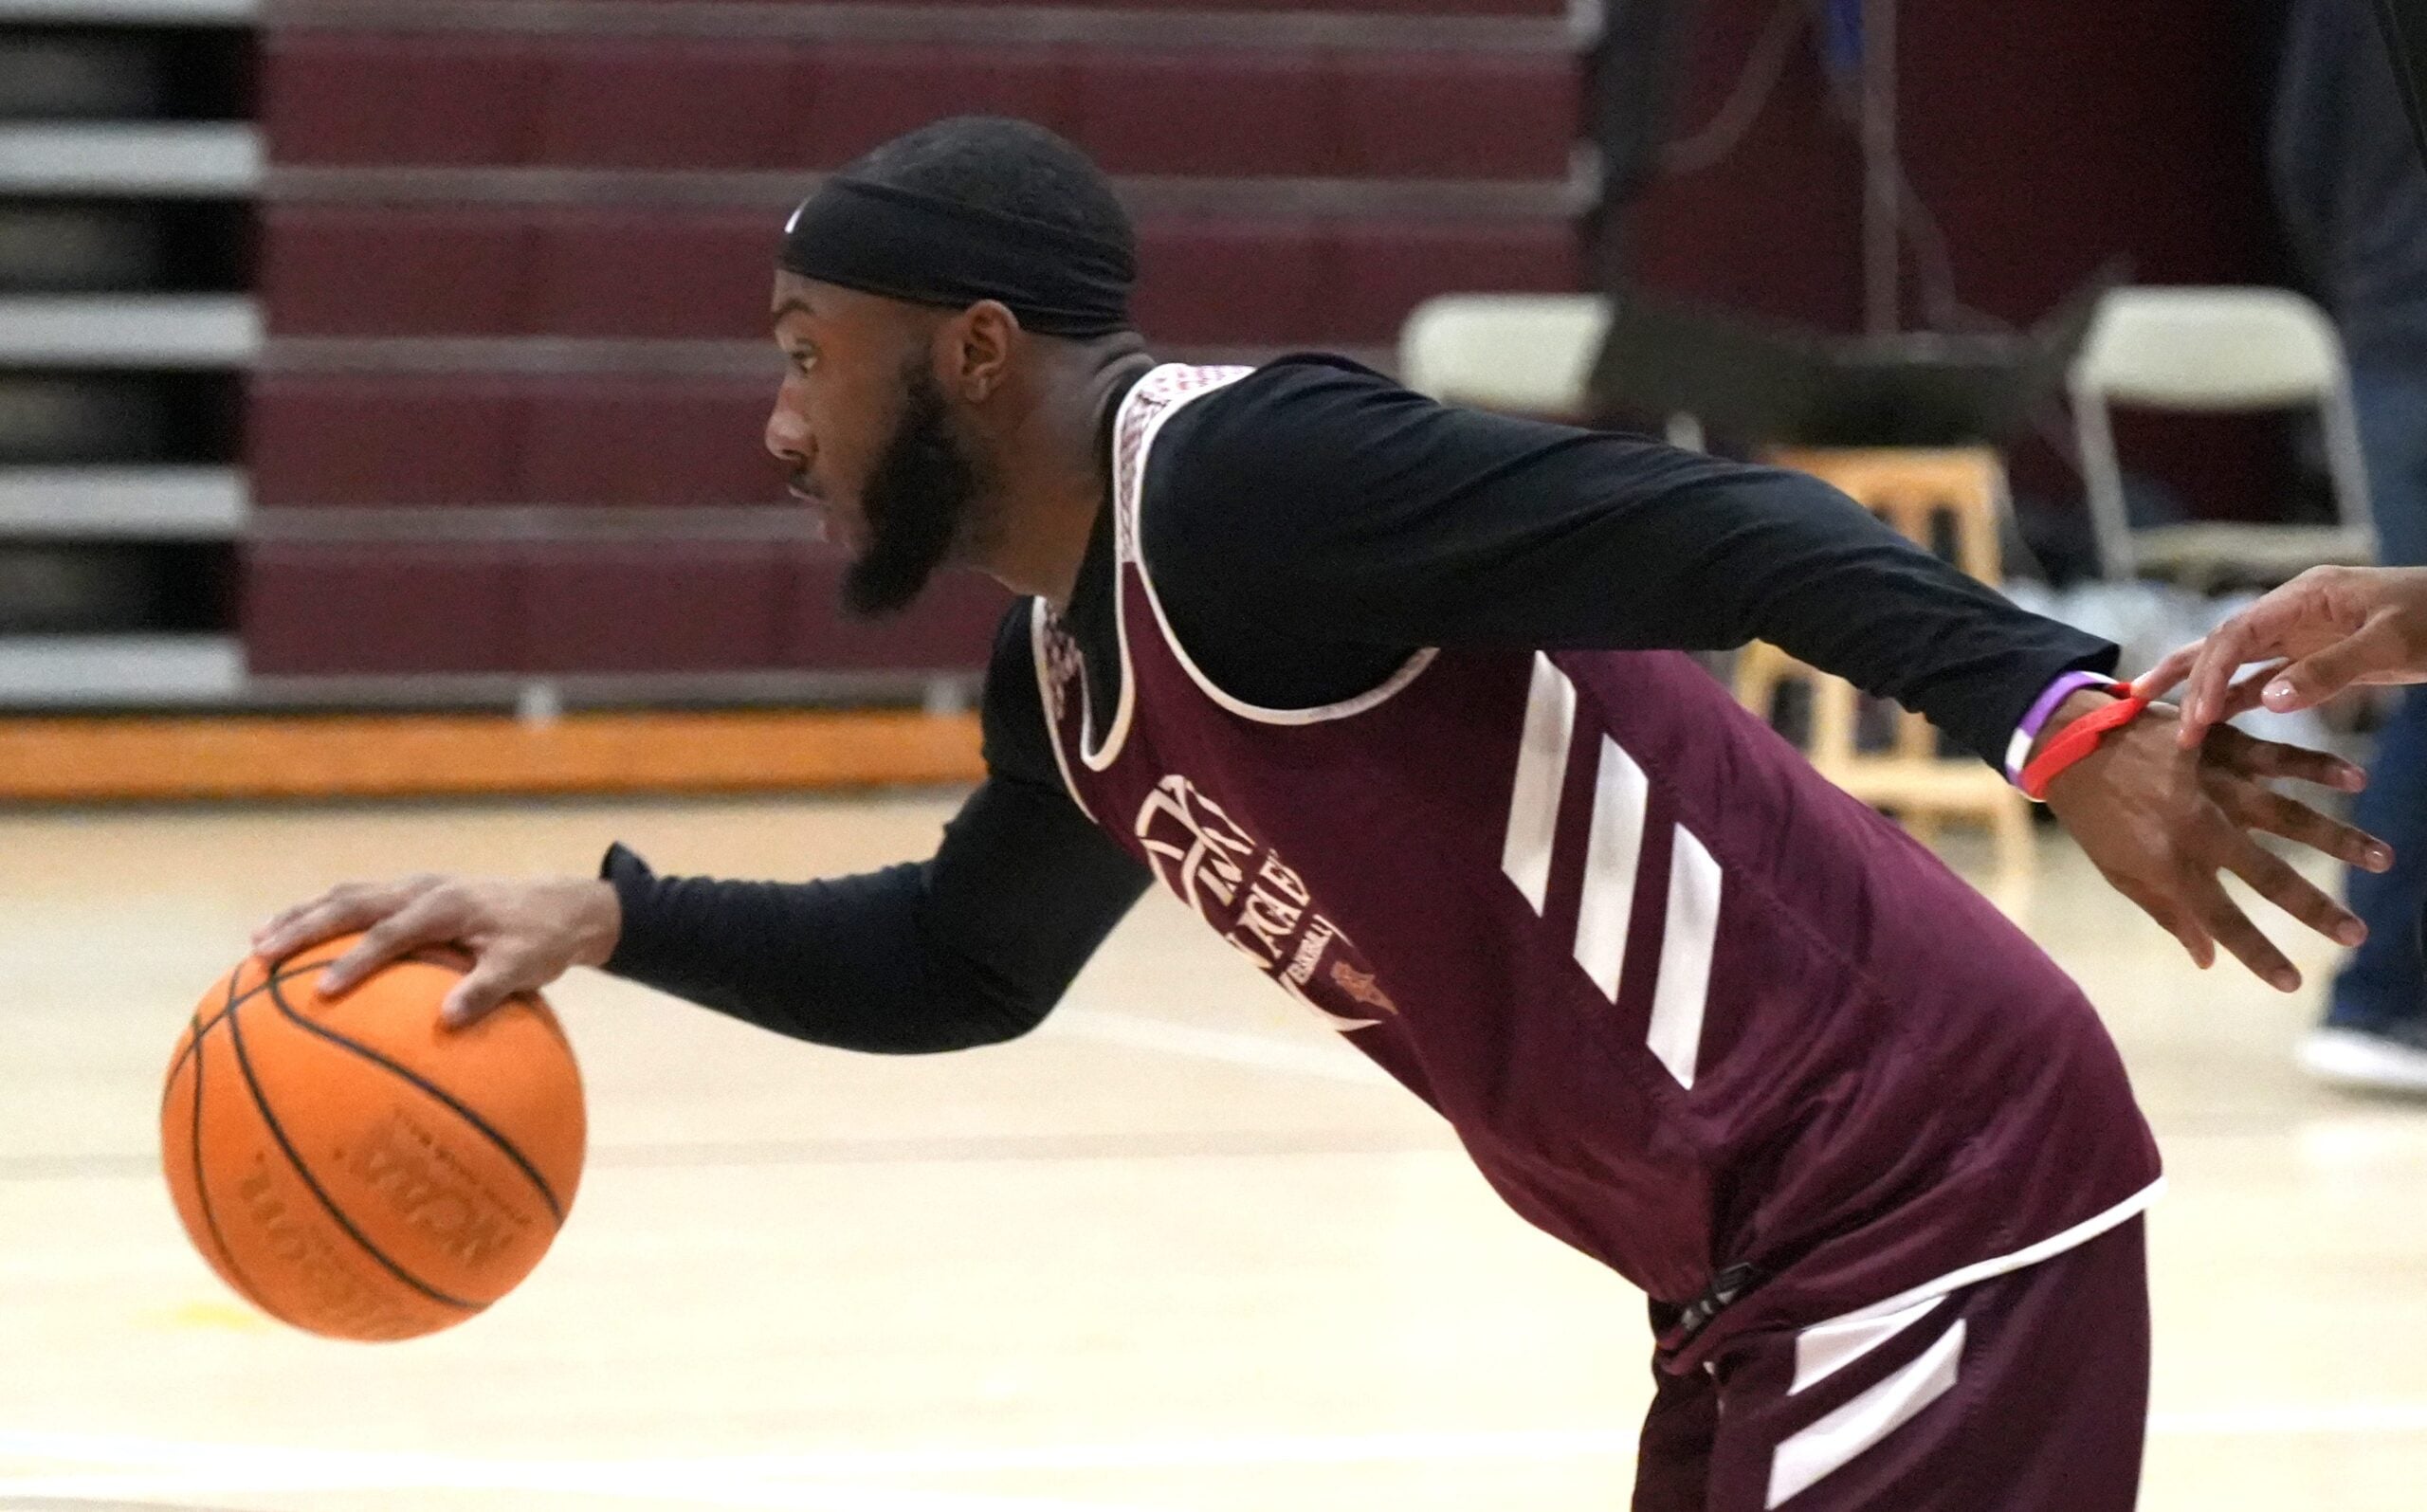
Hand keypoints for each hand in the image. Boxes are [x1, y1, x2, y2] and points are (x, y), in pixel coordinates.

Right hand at [251, 873, 621, 1025]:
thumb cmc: (542, 942)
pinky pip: (356, 902)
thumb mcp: (526, 967)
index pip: (391, 933)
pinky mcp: (408, 895)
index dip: (356, 960)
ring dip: (301, 916)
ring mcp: (412, 887)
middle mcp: (421, 889)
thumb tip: (448, 1021)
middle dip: (302, 928)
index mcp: (446, 905)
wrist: (561, 905)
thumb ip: (488, 990)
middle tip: (260, 956)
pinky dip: (320, 917)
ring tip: (256, 943)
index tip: (324, 993)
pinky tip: (292, 942)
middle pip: (350, 903)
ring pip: (344, 896)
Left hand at [2040, 691, 2386, 990]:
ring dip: (2340, 839)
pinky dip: (2319, 765)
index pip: (2223, 923)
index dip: (2259, 956)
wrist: (2069, 742)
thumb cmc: (2095, 816)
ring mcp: (2215, 785)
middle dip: (2317, 908)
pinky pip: (2279, 756)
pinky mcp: (2221, 745)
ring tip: (2383, 860)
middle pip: (2270, 876)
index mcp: (2169, 865)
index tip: (2293, 982)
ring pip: (2290, 815)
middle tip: (2359, 935)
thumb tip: (2207, 960)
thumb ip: (2167, 913)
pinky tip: (2357, 779)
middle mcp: (2199, 829)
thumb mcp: (2118, 872)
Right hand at [2136, 565, 2426, 746]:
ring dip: (2198, 683)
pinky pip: (2265, 675)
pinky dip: (2235, 696)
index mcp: (2306, 596)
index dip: (2209, 675)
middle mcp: (2295, 611)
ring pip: (2236, 658)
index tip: (2196, 717)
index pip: (2238, 633)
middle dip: (2184, 675)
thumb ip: (2329, 671)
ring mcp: (2304, 633)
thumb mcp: (2391, 644)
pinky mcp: (2318, 655)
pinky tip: (2213, 719)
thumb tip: (2267, 701)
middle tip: (2142, 708)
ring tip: (2152, 705)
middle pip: (2223, 641)